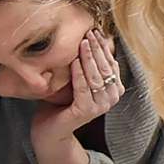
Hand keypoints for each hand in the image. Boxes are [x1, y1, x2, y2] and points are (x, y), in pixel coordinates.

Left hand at [30, 30, 122, 163]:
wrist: (50, 132)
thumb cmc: (61, 105)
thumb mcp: (77, 82)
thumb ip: (86, 69)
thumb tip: (87, 41)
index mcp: (113, 90)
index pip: (111, 64)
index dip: (104, 47)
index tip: (95, 32)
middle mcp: (111, 98)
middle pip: (106, 68)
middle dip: (97, 49)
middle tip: (89, 33)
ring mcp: (100, 105)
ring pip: (96, 76)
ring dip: (89, 58)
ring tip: (82, 42)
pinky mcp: (86, 110)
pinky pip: (83, 87)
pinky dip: (79, 73)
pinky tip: (74, 61)